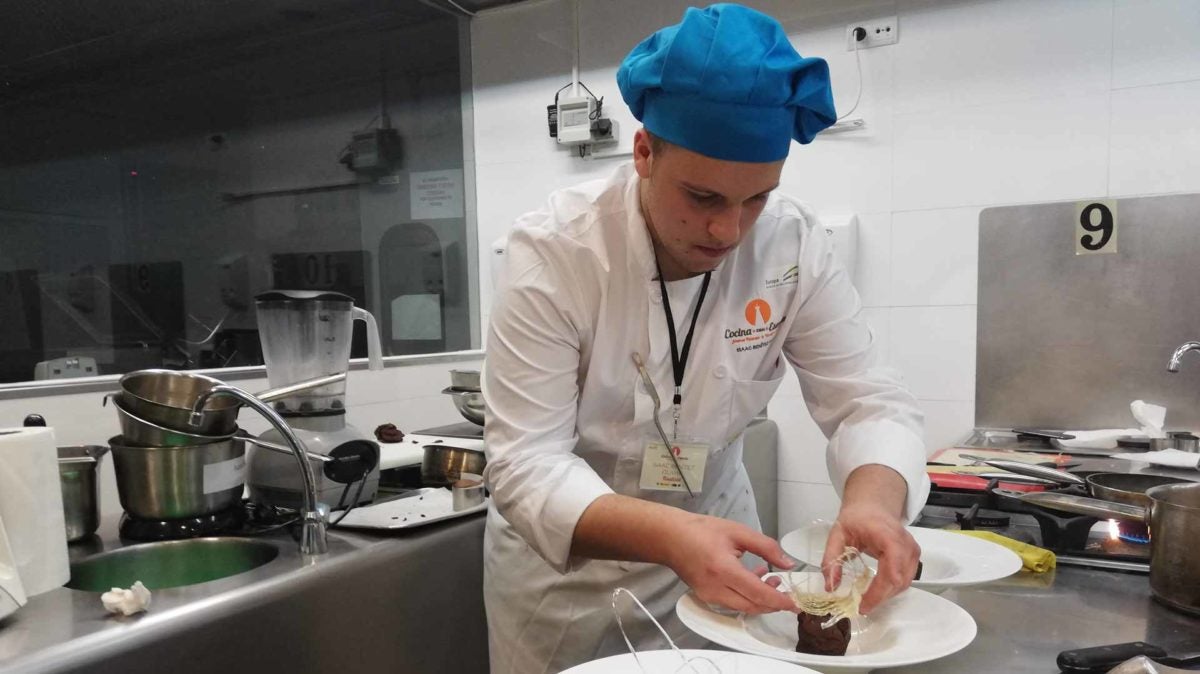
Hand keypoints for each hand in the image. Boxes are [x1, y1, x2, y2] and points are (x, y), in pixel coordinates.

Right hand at [664, 514, 797, 614]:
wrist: (670, 538)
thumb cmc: (702, 531)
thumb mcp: (738, 531)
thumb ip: (766, 547)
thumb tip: (788, 564)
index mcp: (724, 570)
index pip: (758, 594)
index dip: (780, 601)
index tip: (797, 604)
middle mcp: (716, 589)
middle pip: (753, 607)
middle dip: (773, 602)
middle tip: (785, 586)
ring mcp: (709, 596)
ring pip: (744, 607)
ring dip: (761, 598)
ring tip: (770, 577)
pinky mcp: (706, 598)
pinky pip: (733, 603)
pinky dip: (748, 596)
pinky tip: (752, 578)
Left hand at [821, 502, 919, 614]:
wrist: (873, 505)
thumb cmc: (856, 518)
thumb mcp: (837, 534)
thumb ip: (831, 559)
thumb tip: (830, 586)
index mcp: (888, 537)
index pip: (891, 572)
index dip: (878, 593)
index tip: (862, 606)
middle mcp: (905, 545)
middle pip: (898, 581)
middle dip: (880, 597)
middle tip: (862, 607)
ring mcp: (912, 551)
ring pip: (904, 583)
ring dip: (886, 595)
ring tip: (868, 600)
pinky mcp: (913, 556)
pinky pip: (906, 578)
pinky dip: (892, 588)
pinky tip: (877, 590)